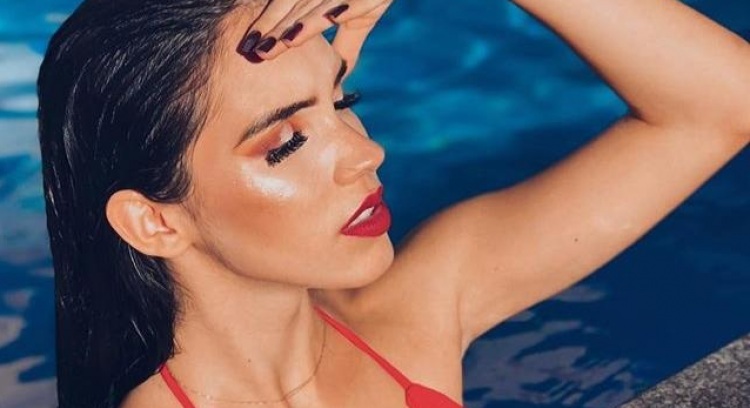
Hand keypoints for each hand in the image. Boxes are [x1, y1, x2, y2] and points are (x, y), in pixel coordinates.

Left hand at [238, 0, 392, 70]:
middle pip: (296, 3)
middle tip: (255, 52)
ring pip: (320, 2)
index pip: (288, 4)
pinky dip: (342, 9)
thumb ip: (347, 45)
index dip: (269, 24)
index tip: (251, 48)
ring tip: (284, 43)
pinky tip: (332, 19)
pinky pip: (354, 1)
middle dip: (274, 26)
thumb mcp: (364, 15)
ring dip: (302, 23)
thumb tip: (338, 79)